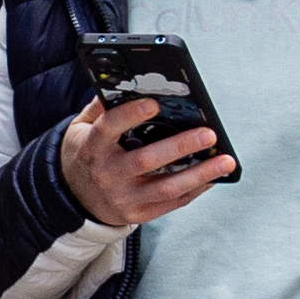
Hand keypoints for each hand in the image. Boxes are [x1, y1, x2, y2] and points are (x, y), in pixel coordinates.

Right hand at [54, 98, 234, 229]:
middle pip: (146, 160)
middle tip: (208, 134)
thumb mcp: (81, 129)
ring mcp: (124, 198)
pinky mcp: (138, 213)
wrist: (74, 198)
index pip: (109, 129)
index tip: (154, 104)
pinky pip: (172, 203)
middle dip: (180, 146)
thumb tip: (126, 84)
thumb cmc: (86, 156)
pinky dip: (195, 189)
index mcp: (92, 148)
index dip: (130, 115)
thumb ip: (100, 108)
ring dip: (199, 174)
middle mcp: (107, 174)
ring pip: (166, 188)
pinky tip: (213, 177)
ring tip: (225, 161)